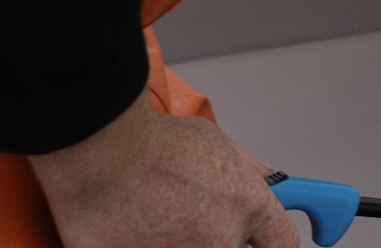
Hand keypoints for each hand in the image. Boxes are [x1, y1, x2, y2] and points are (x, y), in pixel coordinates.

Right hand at [28, 96, 295, 247]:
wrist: (98, 150)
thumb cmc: (150, 142)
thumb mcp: (216, 145)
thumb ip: (245, 173)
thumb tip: (265, 183)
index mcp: (246, 205)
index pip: (282, 242)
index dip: (269, 244)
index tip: (260, 243)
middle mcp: (219, 239)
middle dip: (215, 237)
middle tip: (189, 219)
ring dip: (172, 240)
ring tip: (151, 217)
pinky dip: (140, 244)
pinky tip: (129, 229)